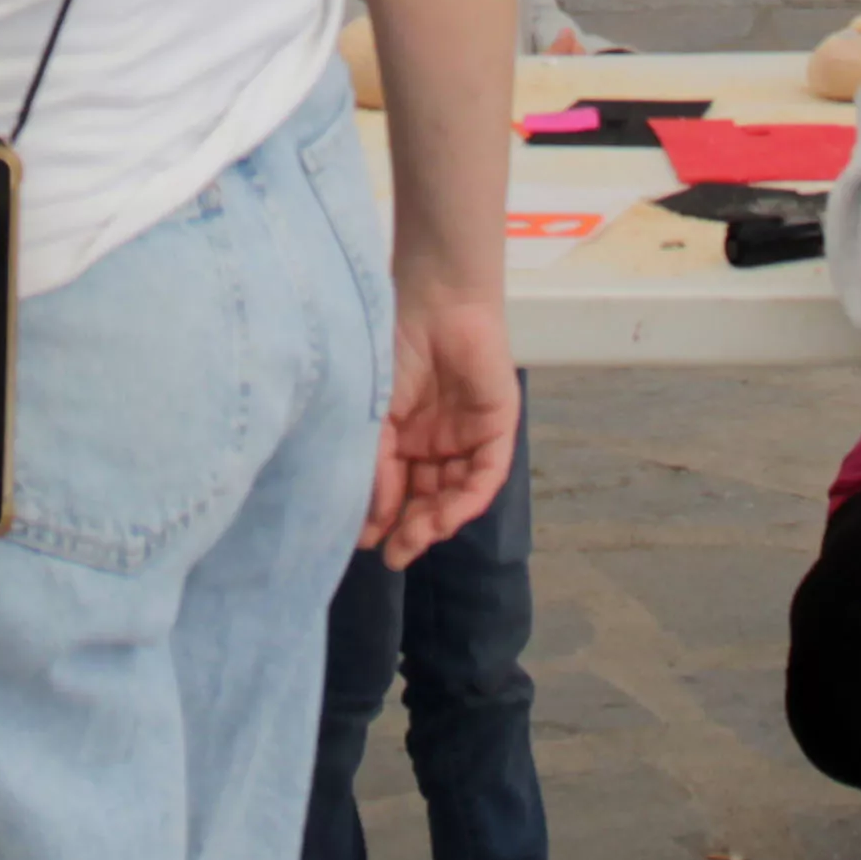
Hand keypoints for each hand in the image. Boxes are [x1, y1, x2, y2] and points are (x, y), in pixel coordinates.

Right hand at [362, 294, 518, 564]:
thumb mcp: (375, 418)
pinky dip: (465, 501)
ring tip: (414, 540)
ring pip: (454, 495)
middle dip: (410, 530)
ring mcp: (466, 438)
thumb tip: (371, 523)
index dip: (382, 519)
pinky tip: (444, 517)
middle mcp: (435, 443)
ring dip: (435, 522)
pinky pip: (485, 477)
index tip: (364, 545)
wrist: (436, 304)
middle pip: (425, 499)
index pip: (395, 491)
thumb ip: (377, 469)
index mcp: (403, 438)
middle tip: (394, 555)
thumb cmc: (394, 351)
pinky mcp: (496, 431)